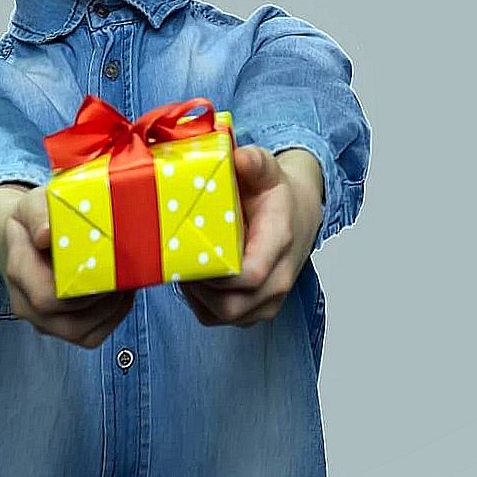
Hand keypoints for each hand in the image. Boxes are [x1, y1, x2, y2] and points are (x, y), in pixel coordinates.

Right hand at [0, 183, 134, 347]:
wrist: (27, 239)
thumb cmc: (35, 220)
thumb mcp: (33, 203)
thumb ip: (38, 213)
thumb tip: (45, 234)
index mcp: (17, 271)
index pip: (46, 294)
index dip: (80, 284)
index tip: (102, 262)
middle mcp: (26, 304)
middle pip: (67, 317)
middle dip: (102, 296)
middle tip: (123, 272)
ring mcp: (43, 322)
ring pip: (81, 332)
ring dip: (111, 308)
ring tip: (125, 281)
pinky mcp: (62, 329)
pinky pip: (90, 336)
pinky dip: (112, 317)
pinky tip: (121, 294)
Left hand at [180, 146, 323, 328]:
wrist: (297, 213)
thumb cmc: (274, 193)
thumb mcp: (267, 170)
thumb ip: (254, 162)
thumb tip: (238, 157)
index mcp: (279, 244)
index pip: (250, 275)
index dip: (216, 274)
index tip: (192, 253)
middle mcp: (279, 279)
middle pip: (232, 306)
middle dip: (199, 289)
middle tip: (179, 262)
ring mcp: (269, 300)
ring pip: (224, 316)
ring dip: (198, 297)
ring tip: (185, 268)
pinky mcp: (257, 309)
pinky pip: (222, 318)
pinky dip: (203, 304)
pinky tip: (195, 280)